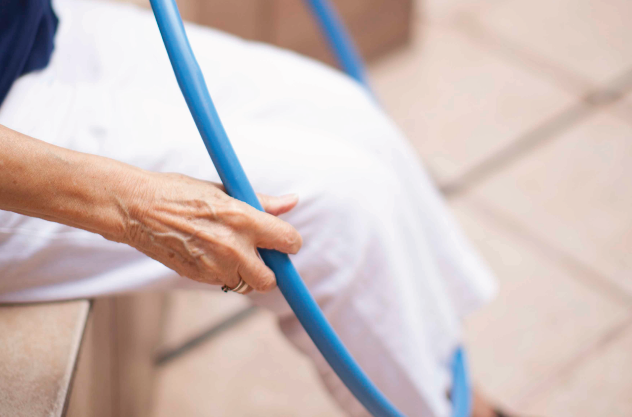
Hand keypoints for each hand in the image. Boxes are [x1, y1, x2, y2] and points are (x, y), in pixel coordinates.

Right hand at [123, 172, 301, 293]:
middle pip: (270, 280)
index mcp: (243, 219)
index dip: (289, 243)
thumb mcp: (224, 190)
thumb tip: (292, 201)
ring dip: (244, 273)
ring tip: (228, 250)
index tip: (284, 241)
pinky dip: (223, 274)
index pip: (288, 241)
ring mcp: (214, 267)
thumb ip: (262, 201)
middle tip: (260, 255)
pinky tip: (208, 253)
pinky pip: (223, 284)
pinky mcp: (198, 278)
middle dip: (270, 271)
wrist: (137, 208)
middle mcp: (232, 247)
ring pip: (245, 285)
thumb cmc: (180, 193)